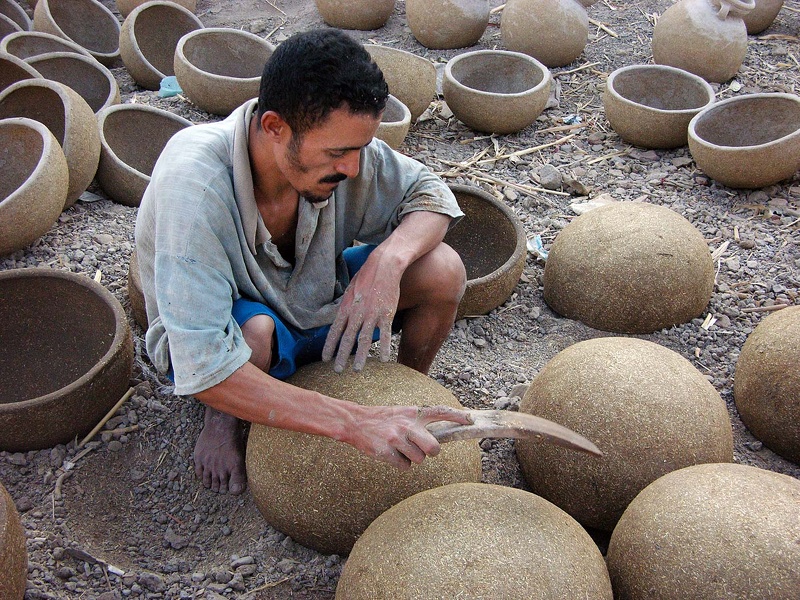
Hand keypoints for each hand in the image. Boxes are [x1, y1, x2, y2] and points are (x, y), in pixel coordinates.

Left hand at [322, 254, 399, 372]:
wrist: (384, 266)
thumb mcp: (350, 290)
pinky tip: (383, 359)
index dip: (329, 346)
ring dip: (360, 356)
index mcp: (346, 307)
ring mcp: (372, 314)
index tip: (325, 359)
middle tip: (337, 371)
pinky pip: (385, 334)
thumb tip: (340, 317)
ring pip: (364, 339)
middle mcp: (357, 313)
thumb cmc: (366, 276)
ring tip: (357, 370)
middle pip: (347, 339)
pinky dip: (383, 347)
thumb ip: (345, 306)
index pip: (334, 331)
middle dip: (341, 356)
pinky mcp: (387, 314)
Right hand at [346, 405, 473, 469]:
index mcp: (414, 413)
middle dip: (431, 452)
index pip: (440, 412)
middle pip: (434, 448)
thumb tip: (440, 435)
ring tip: (399, 448)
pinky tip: (391, 454)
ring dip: (412, 458)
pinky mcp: (386, 452)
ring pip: (419, 460)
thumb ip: (420, 421)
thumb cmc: (384, 419)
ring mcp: (397, 439)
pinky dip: (400, 464)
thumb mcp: (403, 413)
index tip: (470, 420)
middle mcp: (407, 425)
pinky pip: (405, 467)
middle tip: (423, 449)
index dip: (457, 417)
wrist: (356, 422)